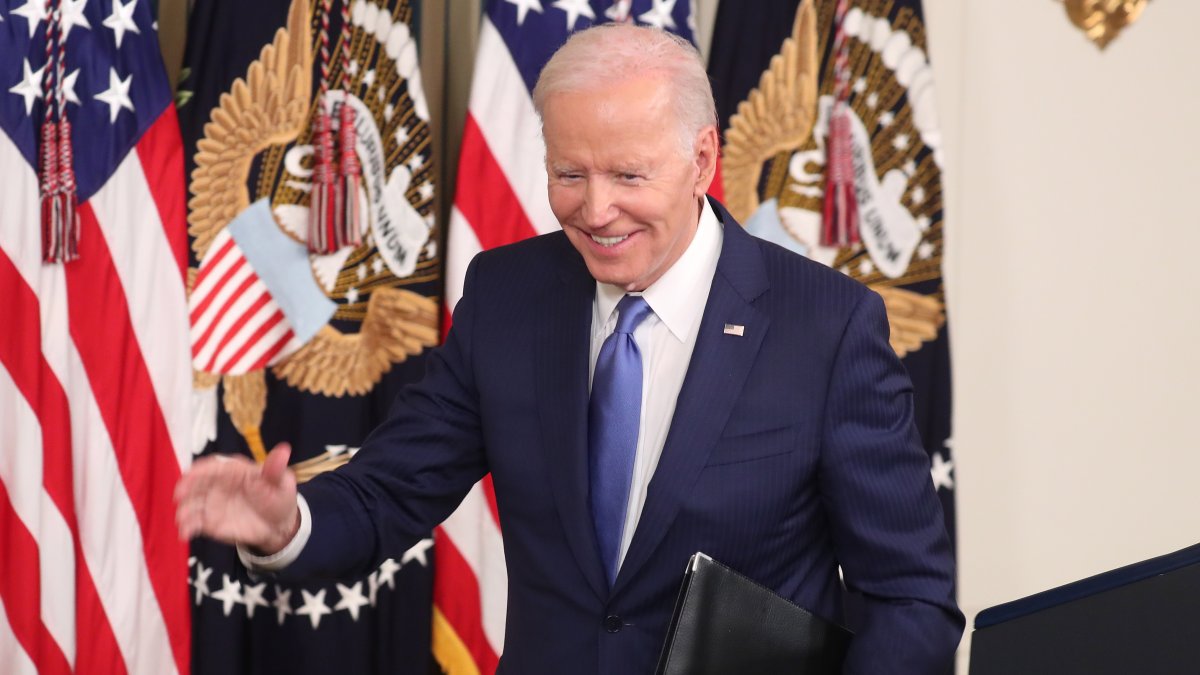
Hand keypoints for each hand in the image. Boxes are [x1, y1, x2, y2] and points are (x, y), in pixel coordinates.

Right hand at [174, 443, 299, 553]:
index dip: (201, 470)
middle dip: (186, 488)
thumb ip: (275, 469)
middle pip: (197, 483)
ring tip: (182, 520)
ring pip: (192, 503)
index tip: (190, 475)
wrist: (278, 524)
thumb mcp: (281, 482)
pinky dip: (187, 527)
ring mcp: (211, 502)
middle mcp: (218, 484)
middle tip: (179, 496)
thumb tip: (284, 450)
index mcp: (234, 470)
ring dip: (184, 510)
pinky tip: (185, 533)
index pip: (214, 466)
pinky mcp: (209, 520)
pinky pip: (194, 522)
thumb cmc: (278, 496)